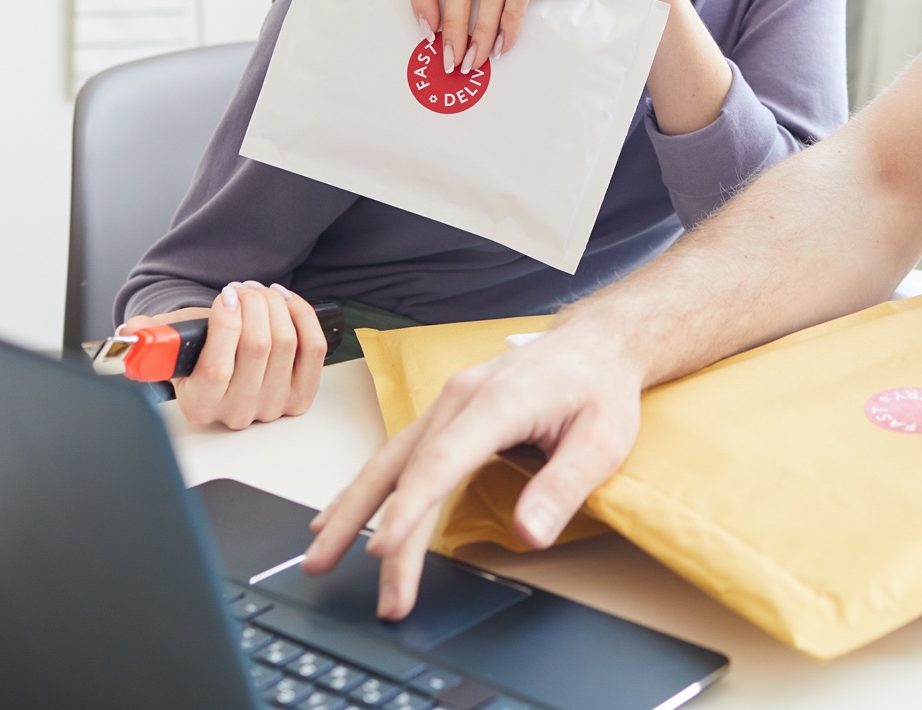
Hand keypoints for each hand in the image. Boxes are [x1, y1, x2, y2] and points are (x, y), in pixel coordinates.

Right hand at [122, 281, 326, 430]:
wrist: (224, 363)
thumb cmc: (198, 351)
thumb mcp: (170, 343)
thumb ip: (149, 336)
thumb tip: (131, 332)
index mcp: (199, 403)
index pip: (217, 368)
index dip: (226, 325)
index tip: (225, 296)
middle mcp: (237, 411)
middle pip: (258, 348)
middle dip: (253, 304)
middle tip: (243, 288)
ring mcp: (272, 406)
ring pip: (286, 343)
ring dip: (275, 305)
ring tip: (259, 291)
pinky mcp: (301, 395)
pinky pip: (313, 349)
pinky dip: (302, 316)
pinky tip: (286, 301)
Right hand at [302, 327, 642, 618]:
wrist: (594, 345)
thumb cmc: (598, 389)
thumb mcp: (602, 440)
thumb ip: (563, 486)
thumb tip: (530, 533)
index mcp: (497, 401)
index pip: (442, 460)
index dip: (409, 508)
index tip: (383, 550)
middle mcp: (458, 399)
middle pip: (402, 468)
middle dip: (368, 526)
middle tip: (342, 576)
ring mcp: (446, 405)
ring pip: (388, 461)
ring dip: (351, 510)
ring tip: (318, 554)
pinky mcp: (444, 416)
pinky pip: (396, 455)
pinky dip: (366, 489)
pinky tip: (340, 515)